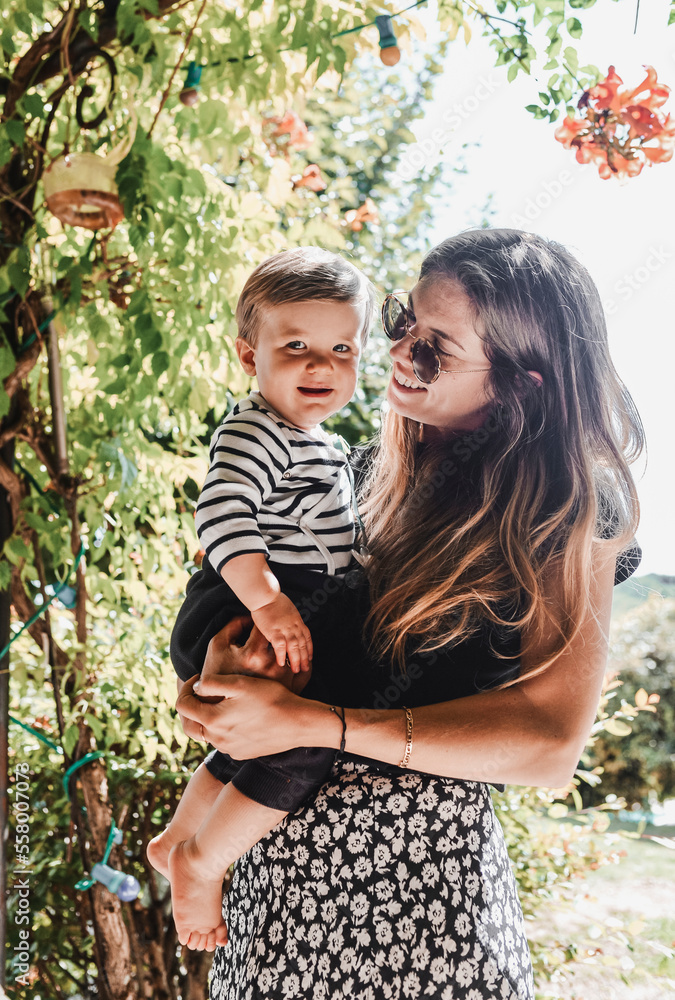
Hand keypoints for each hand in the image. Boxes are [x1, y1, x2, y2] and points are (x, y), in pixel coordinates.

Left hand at [176, 671, 308, 758]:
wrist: (296, 723)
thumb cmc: (270, 698)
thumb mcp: (239, 683)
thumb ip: (212, 682)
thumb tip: (197, 687)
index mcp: (212, 720)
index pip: (183, 706)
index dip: (185, 688)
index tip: (197, 678)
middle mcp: (217, 739)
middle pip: (188, 726)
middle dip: (188, 708)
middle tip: (196, 693)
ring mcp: (228, 748)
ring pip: (206, 734)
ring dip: (205, 718)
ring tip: (217, 702)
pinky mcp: (240, 753)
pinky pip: (223, 741)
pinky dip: (221, 728)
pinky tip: (235, 716)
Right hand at [200, 615, 309, 694]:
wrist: (218, 707)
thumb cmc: (216, 673)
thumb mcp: (217, 645)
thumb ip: (234, 624)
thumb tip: (251, 617)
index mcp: (253, 654)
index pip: (266, 627)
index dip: (261, 623)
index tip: (258, 626)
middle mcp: (271, 667)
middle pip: (284, 639)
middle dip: (278, 635)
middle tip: (271, 638)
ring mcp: (283, 681)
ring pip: (297, 654)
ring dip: (293, 647)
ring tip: (284, 648)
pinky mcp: (290, 691)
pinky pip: (305, 674)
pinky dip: (303, 665)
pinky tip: (294, 662)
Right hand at [251, 592, 312, 672]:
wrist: (266, 595)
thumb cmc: (273, 599)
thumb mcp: (287, 608)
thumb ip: (289, 618)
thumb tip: (290, 624)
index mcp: (297, 620)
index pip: (307, 637)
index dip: (309, 648)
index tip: (310, 657)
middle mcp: (294, 626)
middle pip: (302, 644)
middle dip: (304, 658)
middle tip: (305, 668)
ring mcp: (285, 629)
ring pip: (294, 647)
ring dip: (296, 659)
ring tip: (296, 670)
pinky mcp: (274, 631)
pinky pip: (280, 646)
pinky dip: (281, 655)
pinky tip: (281, 662)